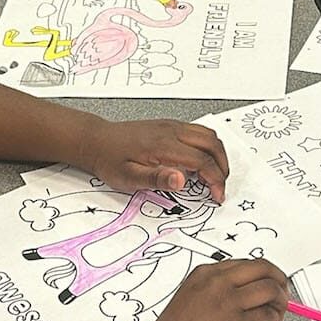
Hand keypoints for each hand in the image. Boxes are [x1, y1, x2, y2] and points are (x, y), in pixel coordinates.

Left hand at [78, 119, 229, 201]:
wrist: (97, 140)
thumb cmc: (110, 160)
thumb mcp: (129, 177)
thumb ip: (157, 179)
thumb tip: (181, 180)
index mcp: (164, 145)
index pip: (202, 161)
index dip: (215, 180)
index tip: (217, 196)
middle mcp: (171, 131)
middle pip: (212, 144)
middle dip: (222, 167)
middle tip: (219, 187)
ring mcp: (172, 126)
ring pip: (208, 135)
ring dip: (217, 155)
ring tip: (212, 176)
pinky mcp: (169, 125)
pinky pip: (198, 132)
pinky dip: (207, 147)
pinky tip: (199, 163)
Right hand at [138, 258, 288, 320]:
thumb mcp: (191, 300)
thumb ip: (218, 293)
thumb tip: (247, 297)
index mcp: (204, 274)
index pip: (247, 263)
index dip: (264, 275)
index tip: (270, 284)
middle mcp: (218, 283)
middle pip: (264, 268)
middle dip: (279, 282)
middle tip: (282, 296)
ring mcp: (229, 302)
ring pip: (271, 288)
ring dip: (280, 302)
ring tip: (275, 316)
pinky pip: (268, 315)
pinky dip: (273, 320)